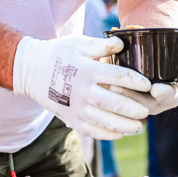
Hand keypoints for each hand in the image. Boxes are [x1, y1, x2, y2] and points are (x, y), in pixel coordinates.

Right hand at [13, 35, 152, 139]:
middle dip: (132, 108)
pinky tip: (120, 133)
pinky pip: (90, 130)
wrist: (29, 70)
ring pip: (103, 121)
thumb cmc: (57, 53)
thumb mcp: (77, 43)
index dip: (135, 81)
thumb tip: (122, 42)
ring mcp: (75, 107)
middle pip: (112, 103)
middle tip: (147, 111)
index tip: (148, 84)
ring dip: (123, 125)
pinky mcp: (69, 118)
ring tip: (139, 126)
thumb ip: (101, 45)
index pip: (116, 76)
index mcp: (86, 69)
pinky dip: (106, 134)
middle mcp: (81, 90)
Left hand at [107, 60, 177, 115]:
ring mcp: (138, 104)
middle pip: (142, 104)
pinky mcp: (124, 101)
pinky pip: (116, 101)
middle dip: (131, 96)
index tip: (156, 88)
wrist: (158, 63)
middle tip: (120, 87)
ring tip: (109, 86)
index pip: (168, 98)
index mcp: (170, 97)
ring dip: (117, 95)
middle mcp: (154, 105)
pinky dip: (108, 92)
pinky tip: (101, 82)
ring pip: (127, 104)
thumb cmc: (172, 66)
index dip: (162, 94)